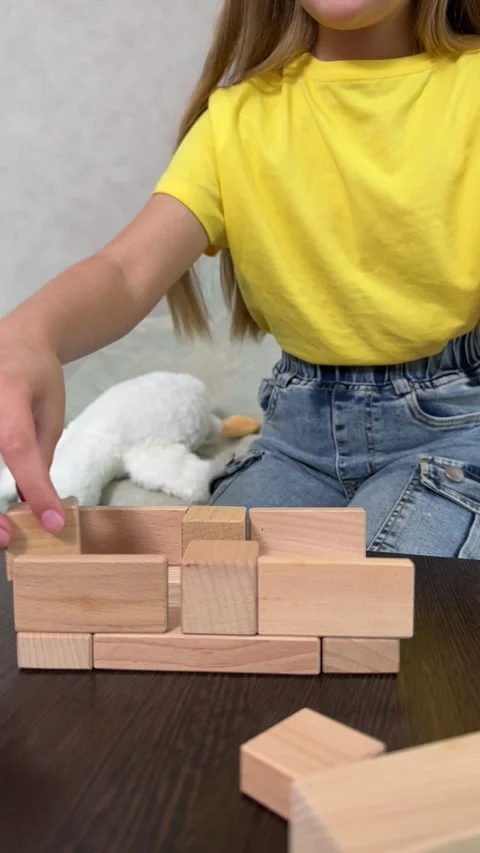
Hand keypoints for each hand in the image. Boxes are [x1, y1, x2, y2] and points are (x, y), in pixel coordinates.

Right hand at [0, 333, 65, 547]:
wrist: (15, 338)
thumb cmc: (37, 377)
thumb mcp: (49, 416)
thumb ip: (39, 459)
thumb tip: (34, 507)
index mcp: (9, 395)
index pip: (17, 447)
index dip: (35, 487)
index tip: (52, 521)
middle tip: (7, 538)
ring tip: (0, 530)